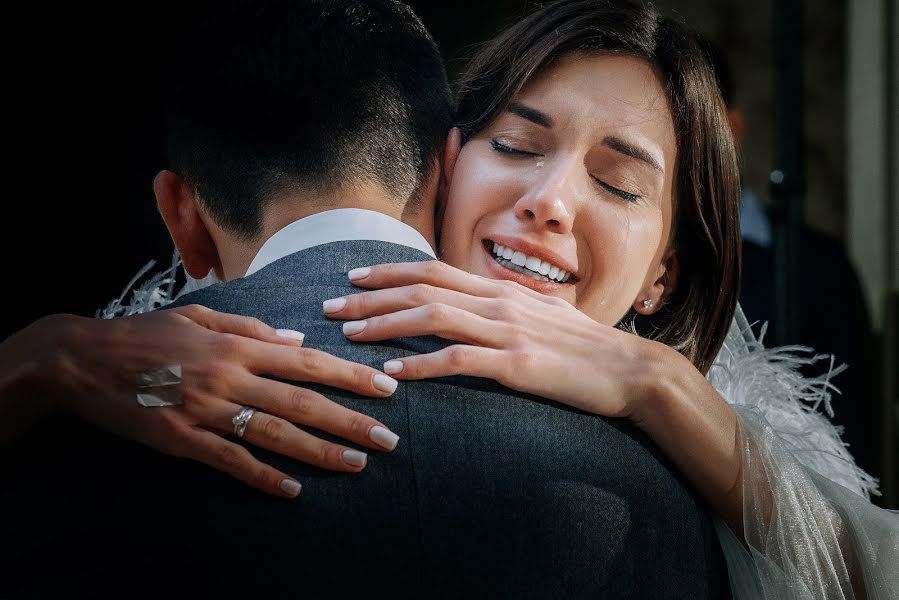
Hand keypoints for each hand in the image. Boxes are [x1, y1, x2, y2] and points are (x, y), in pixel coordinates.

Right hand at [1, 306, 400, 497]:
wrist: (82, 359)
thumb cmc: (146, 333)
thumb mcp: (200, 315)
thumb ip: (252, 326)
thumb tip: (299, 339)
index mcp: (236, 344)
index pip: (307, 361)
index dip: (350, 376)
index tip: (384, 388)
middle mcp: (229, 375)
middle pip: (302, 400)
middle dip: (350, 420)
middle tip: (388, 438)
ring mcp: (206, 409)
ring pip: (275, 433)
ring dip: (320, 451)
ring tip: (357, 462)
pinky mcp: (180, 438)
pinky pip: (229, 460)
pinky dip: (263, 476)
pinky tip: (293, 489)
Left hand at [323, 261, 666, 418]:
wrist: (630, 371)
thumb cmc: (584, 347)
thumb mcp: (541, 315)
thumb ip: (505, 308)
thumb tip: (475, 305)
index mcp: (500, 290)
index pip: (433, 269)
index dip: (389, 271)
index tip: (354, 275)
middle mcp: (498, 301)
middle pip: (421, 288)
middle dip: (370, 295)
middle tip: (330, 304)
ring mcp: (508, 331)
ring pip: (432, 317)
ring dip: (384, 325)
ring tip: (348, 335)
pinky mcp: (516, 365)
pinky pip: (458, 361)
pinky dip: (420, 365)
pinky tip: (391, 375)